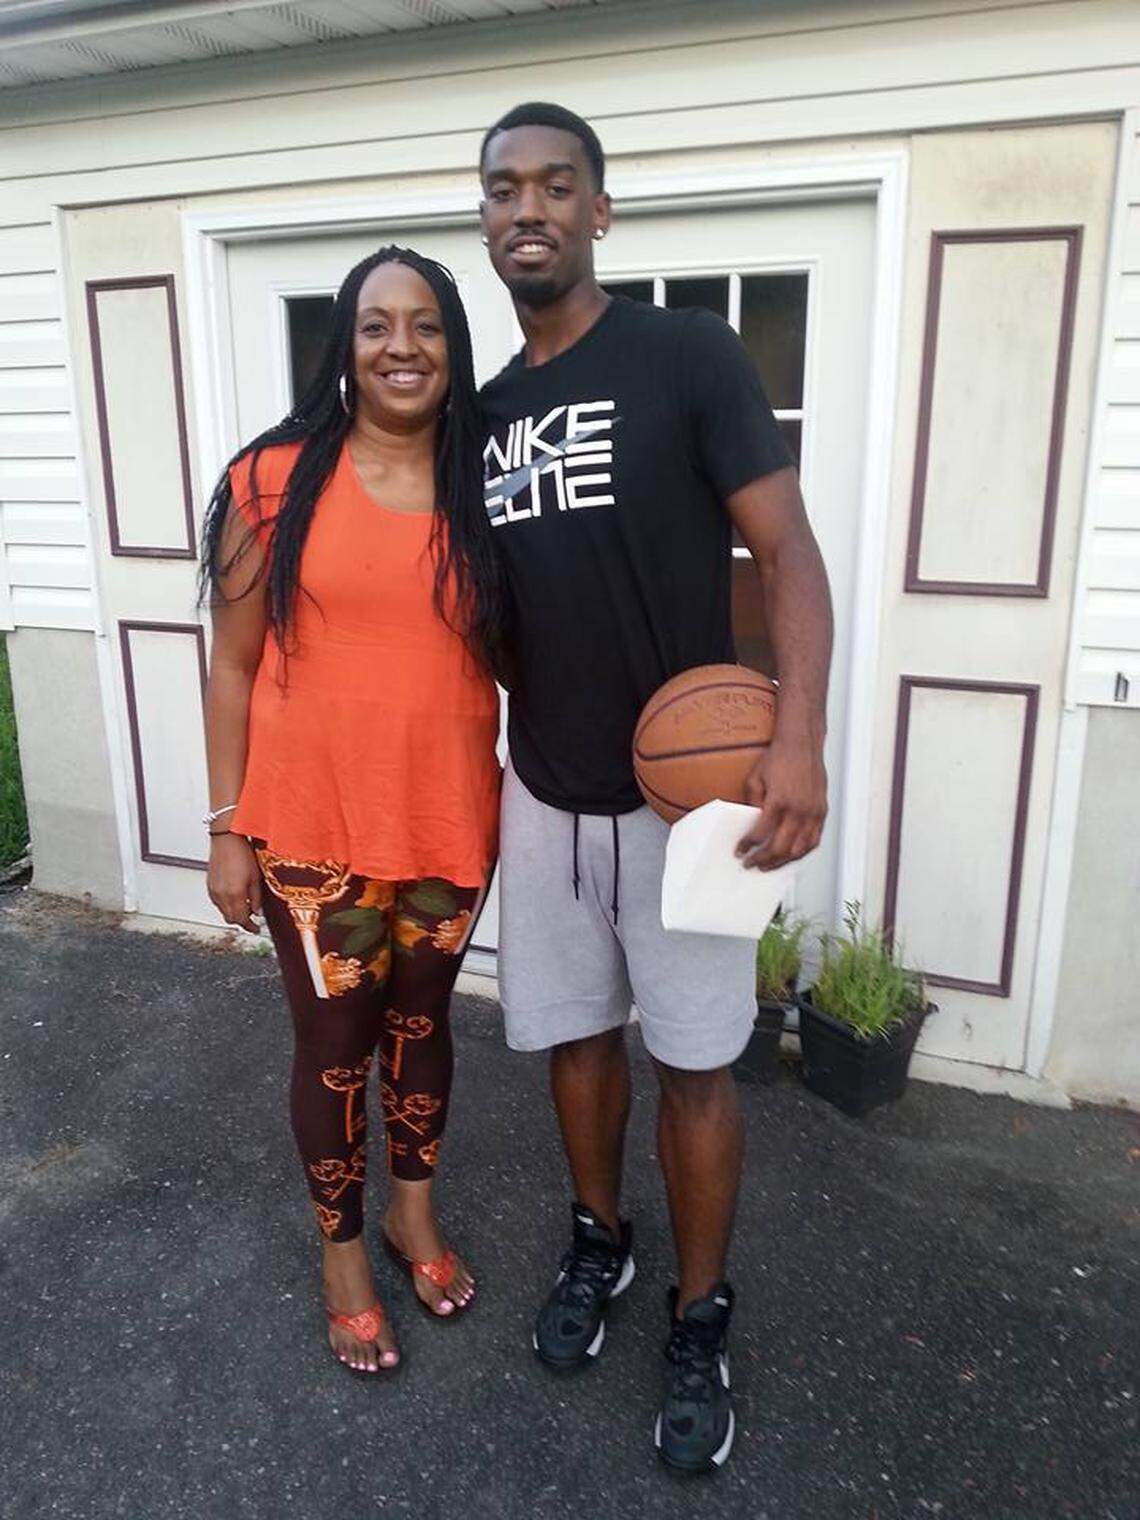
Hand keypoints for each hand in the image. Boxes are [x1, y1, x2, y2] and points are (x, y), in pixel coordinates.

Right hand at [207, 833, 262, 931]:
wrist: (226, 839)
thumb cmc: (242, 854)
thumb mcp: (255, 877)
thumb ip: (256, 897)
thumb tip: (257, 912)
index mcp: (234, 894)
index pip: (241, 919)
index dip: (250, 926)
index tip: (256, 929)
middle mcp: (221, 895)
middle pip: (230, 918)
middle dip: (242, 920)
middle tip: (253, 917)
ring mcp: (213, 891)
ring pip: (223, 911)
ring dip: (234, 912)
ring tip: (246, 904)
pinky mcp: (209, 885)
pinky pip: (218, 903)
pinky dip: (226, 904)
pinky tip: (235, 896)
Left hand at [736, 735, 826, 869]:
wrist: (802, 744)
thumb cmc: (778, 757)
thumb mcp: (755, 779)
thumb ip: (751, 804)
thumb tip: (750, 825)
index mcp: (779, 801)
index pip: (761, 834)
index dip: (748, 846)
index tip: (740, 851)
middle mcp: (798, 810)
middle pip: (780, 847)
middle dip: (763, 860)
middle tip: (751, 864)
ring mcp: (813, 812)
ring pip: (799, 849)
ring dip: (782, 862)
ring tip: (769, 865)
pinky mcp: (821, 812)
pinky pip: (814, 841)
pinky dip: (801, 852)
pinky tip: (790, 855)